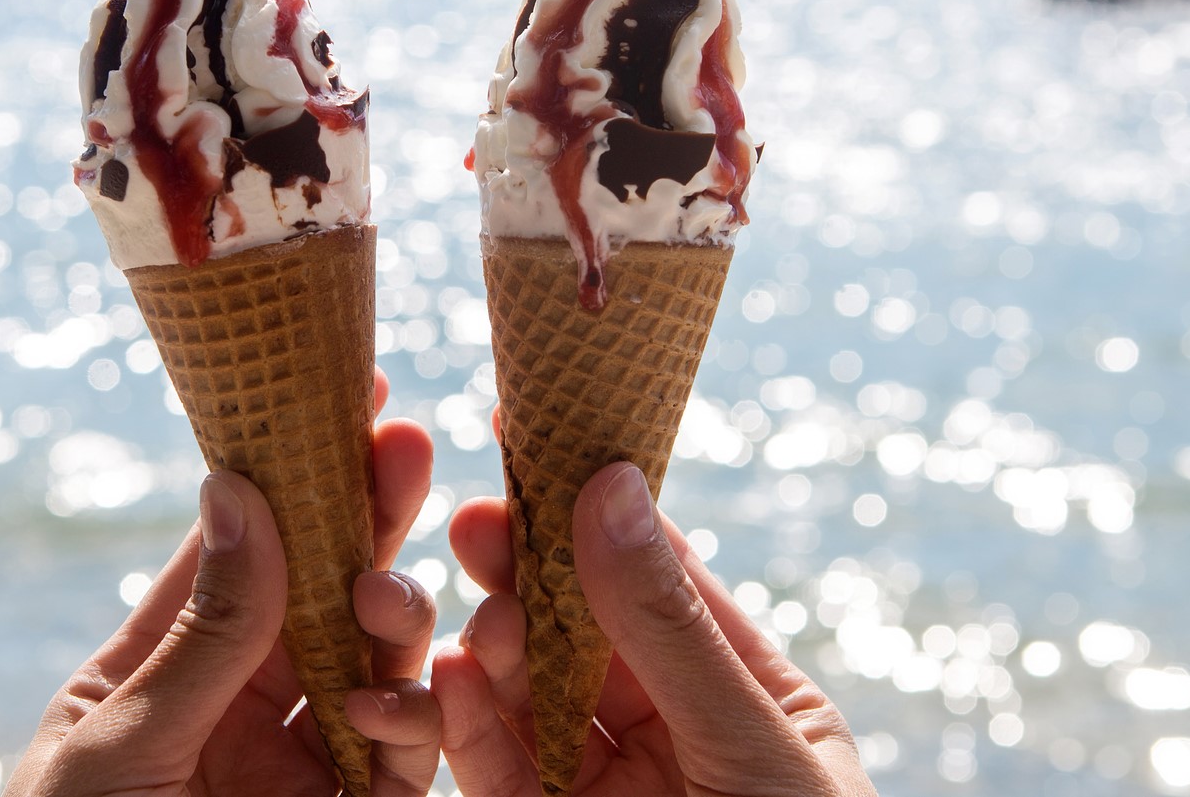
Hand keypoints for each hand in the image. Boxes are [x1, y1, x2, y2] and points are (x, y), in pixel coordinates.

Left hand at [9, 369, 441, 796]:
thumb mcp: (118, 743)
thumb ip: (198, 639)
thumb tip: (236, 489)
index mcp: (170, 669)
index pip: (243, 552)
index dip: (292, 472)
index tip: (346, 391)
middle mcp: (244, 708)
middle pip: (328, 594)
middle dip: (371, 519)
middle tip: (402, 449)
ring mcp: (301, 767)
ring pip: (382, 668)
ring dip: (398, 617)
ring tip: (379, 596)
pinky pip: (404, 765)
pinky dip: (412, 727)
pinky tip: (381, 705)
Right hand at [434, 462, 875, 796]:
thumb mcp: (749, 752)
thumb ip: (671, 632)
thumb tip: (611, 487)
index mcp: (746, 688)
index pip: (660, 572)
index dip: (595, 503)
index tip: (532, 429)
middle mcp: (671, 726)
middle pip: (579, 623)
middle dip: (523, 574)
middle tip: (475, 530)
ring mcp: (605, 783)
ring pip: (524, 692)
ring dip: (482, 650)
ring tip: (456, 627)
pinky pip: (498, 768)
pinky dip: (463, 728)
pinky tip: (441, 689)